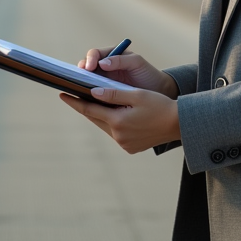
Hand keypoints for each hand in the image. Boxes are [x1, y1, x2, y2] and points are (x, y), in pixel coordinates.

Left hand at [59, 86, 180, 153]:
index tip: (62, 94)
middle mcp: (118, 135)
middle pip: (95, 118)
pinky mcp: (130, 147)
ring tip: (92, 102)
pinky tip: (112, 114)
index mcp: (118, 121)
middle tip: (74, 95)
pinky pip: (115, 132)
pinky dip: (111, 122)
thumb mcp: (136, 95)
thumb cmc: (159, 105)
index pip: (89, 110)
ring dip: (99, 115)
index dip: (74, 101)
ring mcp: (124, 143)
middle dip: (85, 107)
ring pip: (104, 125)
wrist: (178, 124)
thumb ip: (113, 93)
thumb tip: (93, 92)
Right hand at [78, 48, 178, 98]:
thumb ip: (121, 60)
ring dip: (81, 84)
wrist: (158, 92)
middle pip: (86, 67)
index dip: (90, 59)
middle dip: (81, 71)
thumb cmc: (148, 74)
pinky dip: (89, 97)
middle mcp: (104, 68)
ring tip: (79, 89)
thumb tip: (102, 63)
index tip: (90, 67)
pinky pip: (94, 95)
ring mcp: (104, 82)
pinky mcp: (105, 96)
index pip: (94, 54)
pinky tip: (87, 101)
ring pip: (87, 82)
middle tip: (81, 78)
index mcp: (111, 56)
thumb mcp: (137, 63)